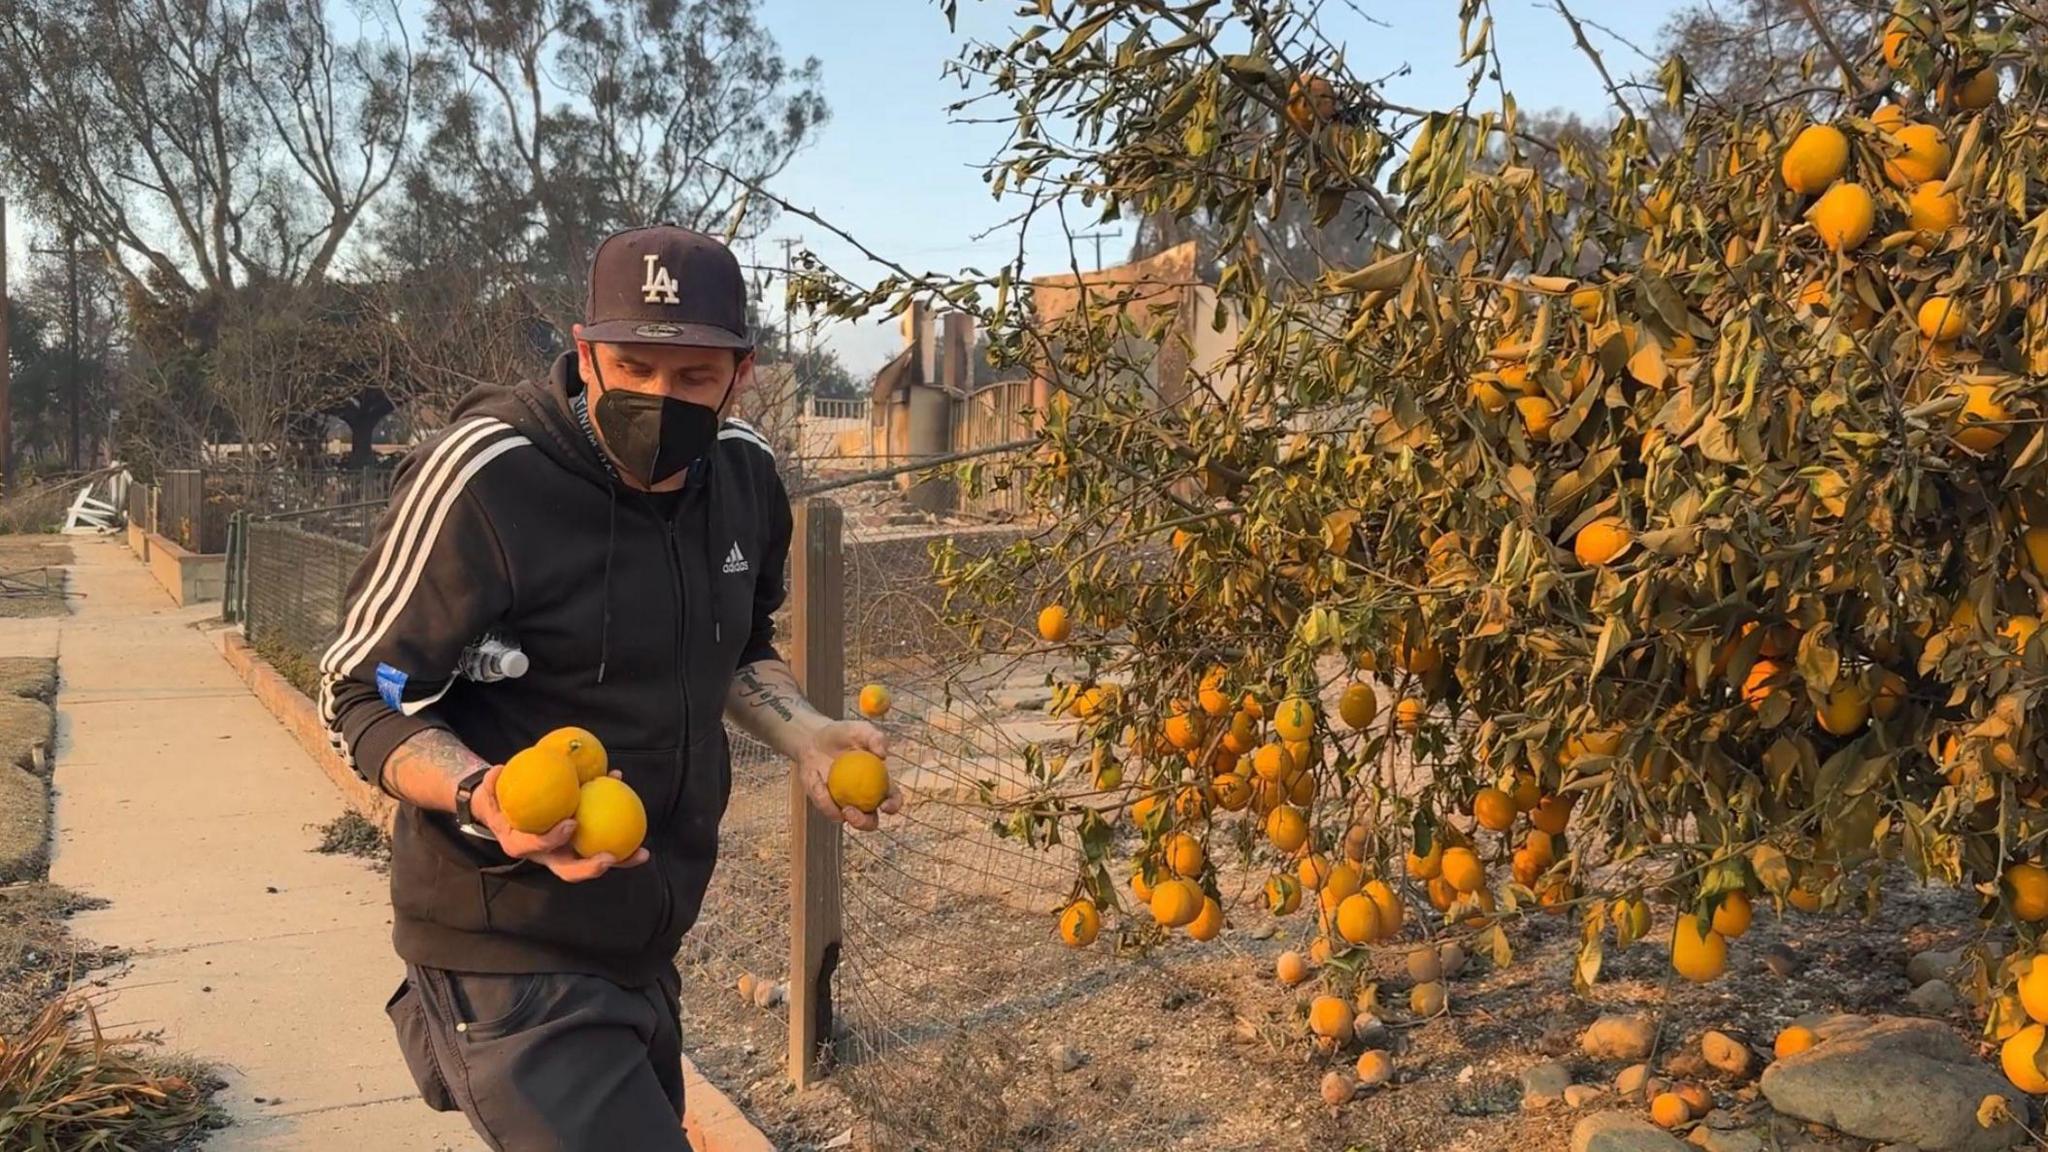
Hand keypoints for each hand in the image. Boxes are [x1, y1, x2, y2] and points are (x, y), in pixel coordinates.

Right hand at [471, 764, 650, 881]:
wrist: (505, 813)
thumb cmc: (498, 803)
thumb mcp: (488, 795)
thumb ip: (492, 785)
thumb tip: (499, 771)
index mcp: (522, 845)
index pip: (538, 847)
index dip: (553, 839)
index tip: (571, 823)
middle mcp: (545, 856)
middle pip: (569, 870)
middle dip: (590, 868)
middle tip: (610, 857)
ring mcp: (564, 854)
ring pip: (591, 864)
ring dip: (619, 861)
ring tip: (642, 853)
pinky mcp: (578, 846)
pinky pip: (601, 843)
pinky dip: (621, 836)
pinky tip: (639, 820)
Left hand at [797, 719, 900, 831]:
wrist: (814, 739)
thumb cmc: (841, 734)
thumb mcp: (858, 730)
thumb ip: (875, 737)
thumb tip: (883, 755)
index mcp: (880, 784)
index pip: (892, 799)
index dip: (893, 806)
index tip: (885, 804)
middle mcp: (865, 799)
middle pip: (870, 822)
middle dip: (863, 823)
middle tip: (851, 811)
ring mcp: (846, 804)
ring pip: (846, 820)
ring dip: (837, 811)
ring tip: (825, 789)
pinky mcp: (827, 805)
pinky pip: (826, 808)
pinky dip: (821, 796)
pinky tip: (816, 777)